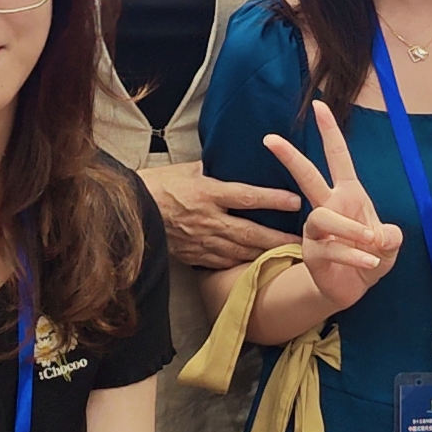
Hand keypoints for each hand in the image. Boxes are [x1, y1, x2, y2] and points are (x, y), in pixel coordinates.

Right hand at [138, 160, 302, 271]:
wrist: (128, 211)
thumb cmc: (156, 185)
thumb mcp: (185, 170)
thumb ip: (210, 171)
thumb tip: (229, 165)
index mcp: (207, 193)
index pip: (245, 197)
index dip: (272, 199)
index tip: (295, 201)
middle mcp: (207, 219)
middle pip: (250, 232)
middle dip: (278, 239)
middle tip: (303, 242)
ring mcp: (200, 240)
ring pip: (240, 252)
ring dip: (265, 256)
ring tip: (288, 257)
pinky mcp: (193, 255)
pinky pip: (222, 262)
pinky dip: (242, 264)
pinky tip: (258, 266)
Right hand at [258, 102, 403, 314]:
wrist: (354, 288)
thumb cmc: (371, 256)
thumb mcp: (390, 244)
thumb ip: (391, 237)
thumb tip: (383, 235)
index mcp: (348, 194)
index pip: (338, 157)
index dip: (330, 132)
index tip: (319, 106)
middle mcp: (328, 207)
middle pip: (307, 176)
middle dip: (290, 157)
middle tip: (269, 139)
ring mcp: (317, 230)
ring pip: (323, 217)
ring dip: (351, 229)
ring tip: (373, 243)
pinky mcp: (313, 253)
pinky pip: (332, 248)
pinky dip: (355, 255)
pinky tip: (371, 263)